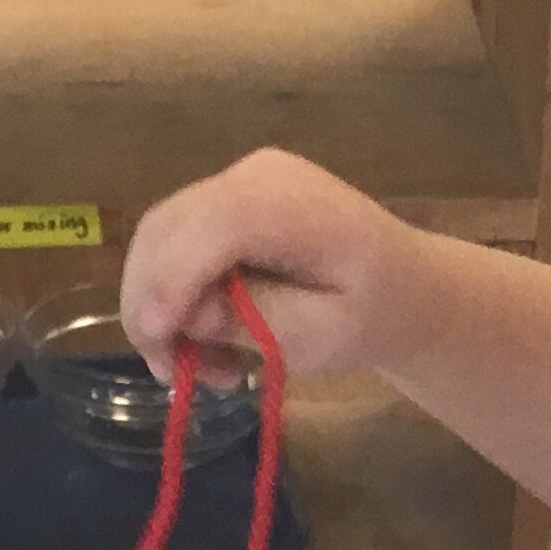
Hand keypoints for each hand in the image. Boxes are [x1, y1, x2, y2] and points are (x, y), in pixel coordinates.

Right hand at [120, 149, 426, 384]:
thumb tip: (189, 313)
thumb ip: (256, 320)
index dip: (174, 277)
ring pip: (156, 242)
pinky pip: (170, 247)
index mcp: (294, 202)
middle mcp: (252, 176)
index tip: (159, 338)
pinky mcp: (219, 203)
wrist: (399, 284)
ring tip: (202, 366)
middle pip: (166, 230)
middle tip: (177, 373)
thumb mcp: (326, 336)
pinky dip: (169, 300)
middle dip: (151, 307)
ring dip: (157, 310)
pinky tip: (203, 340)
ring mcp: (231, 183)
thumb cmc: (372, 315)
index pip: (215, 224)